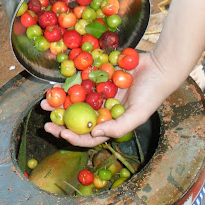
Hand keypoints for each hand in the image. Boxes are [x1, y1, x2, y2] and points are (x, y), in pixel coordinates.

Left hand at [41, 52, 167, 147]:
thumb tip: (94, 134)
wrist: (159, 66)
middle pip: (77, 121)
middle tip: (46, 124)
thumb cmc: (152, 94)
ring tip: (45, 103)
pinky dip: (67, 85)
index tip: (62, 133)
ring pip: (74, 102)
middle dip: (60, 123)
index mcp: (110, 123)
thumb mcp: (138, 115)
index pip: (90, 136)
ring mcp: (98, 95)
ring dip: (59, 104)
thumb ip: (118, 128)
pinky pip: (78, 83)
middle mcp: (102, 111)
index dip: (75, 137)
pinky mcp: (96, 78)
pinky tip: (55, 86)